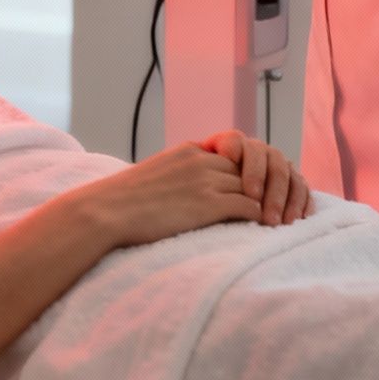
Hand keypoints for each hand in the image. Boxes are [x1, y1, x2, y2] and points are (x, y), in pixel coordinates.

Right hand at [73, 143, 262, 249]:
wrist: (106, 211)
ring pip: (252, 187)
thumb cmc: (122, 200)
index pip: (231, 157)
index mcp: (188, 150)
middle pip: (246, 170)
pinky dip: (259, 217)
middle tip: (272, 208)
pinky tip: (261, 229)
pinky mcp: (208, 204)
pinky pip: (249, 206)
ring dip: (265, 205)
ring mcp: (205, 181)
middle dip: (259, 189)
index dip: (242, 176)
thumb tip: (182, 192)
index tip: (250, 192)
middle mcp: (200, 160)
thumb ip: (176, 175)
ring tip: (272, 222)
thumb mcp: (155, 174)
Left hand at [193, 131, 312, 226]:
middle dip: (263, 182)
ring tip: (275, 222)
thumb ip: (197, 173)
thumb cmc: (196, 195)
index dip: (236, 153)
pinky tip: (297, 218)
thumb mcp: (193, 181)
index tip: (239, 179)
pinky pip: (302, 187)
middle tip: (258, 205)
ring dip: (282, 197)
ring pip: (285, 172)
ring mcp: (275, 164)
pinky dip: (301, 202)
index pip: (235, 140)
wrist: (209, 200)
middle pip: (265, 157)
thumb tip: (193, 165)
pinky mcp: (292, 181)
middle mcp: (254, 151)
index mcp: (228, 145)